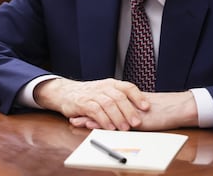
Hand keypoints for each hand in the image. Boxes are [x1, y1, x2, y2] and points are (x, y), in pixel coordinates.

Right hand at [33, 78, 149, 130]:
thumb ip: (119, 99)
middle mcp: (103, 87)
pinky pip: (95, 111)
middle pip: (119, 97)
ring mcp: (93, 94)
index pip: (128, 87)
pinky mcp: (83, 103)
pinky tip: (109, 127)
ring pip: (108, 104)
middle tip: (137, 122)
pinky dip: (104, 120)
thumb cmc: (90, 95)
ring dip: (118, 117)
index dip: (138, 97)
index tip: (146, 107)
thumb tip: (140, 110)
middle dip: (129, 110)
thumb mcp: (105, 92)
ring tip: (125, 128)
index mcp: (111, 84)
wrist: (66, 92)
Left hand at [70, 91, 198, 130]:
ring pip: (104, 114)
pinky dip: (101, 123)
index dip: (93, 107)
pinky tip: (91, 125)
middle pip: (101, 108)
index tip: (80, 109)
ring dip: (90, 118)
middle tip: (72, 115)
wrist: (175, 108)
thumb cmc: (162, 111)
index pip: (105, 104)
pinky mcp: (133, 120)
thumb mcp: (143, 112)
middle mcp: (125, 106)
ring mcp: (128, 112)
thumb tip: (122, 117)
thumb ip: (131, 112)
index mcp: (126, 103)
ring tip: (76, 120)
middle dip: (87, 112)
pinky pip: (114, 122)